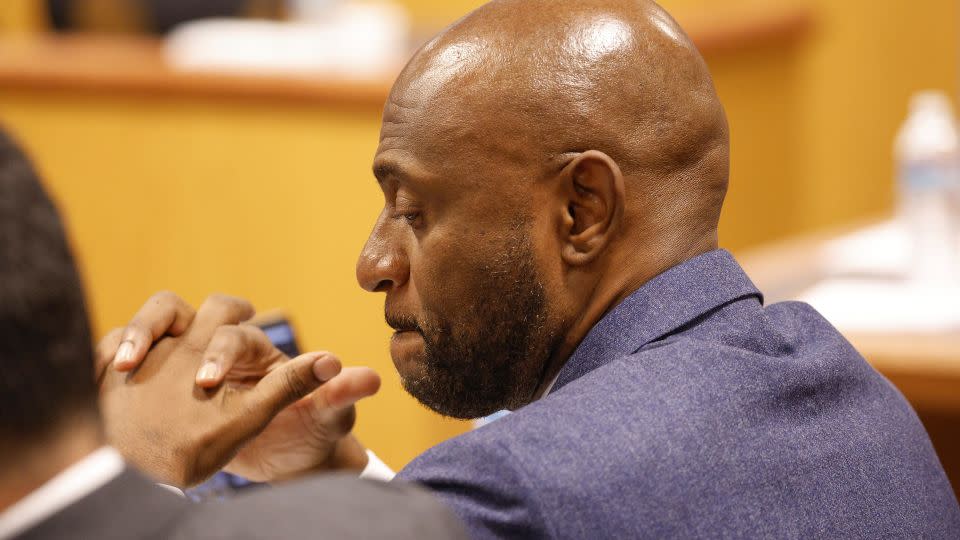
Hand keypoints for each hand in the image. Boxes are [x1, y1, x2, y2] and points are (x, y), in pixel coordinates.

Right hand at [97, 292, 381, 482]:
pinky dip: (107, 358)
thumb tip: (372, 378)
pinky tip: (97, 382)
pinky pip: (124, 353)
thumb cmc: (304, 436)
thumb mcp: (321, 420)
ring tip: (114, 369)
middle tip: (140, 365)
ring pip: (152, 323)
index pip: (233, 331)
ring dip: (131, 336)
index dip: (220, 351)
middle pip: (184, 311)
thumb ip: (338, 397)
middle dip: (162, 330)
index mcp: (256, 350)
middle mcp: (217, 345)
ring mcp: (181, 360)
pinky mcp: (154, 380)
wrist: (278, 463)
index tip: (208, 385)